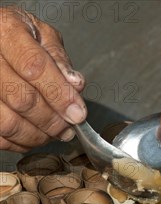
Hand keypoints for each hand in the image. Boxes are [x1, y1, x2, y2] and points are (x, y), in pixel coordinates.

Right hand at [0, 6, 86, 151]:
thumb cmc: (17, 35)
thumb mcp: (42, 34)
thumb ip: (59, 59)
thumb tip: (75, 85)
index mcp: (6, 31)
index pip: (34, 68)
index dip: (60, 96)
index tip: (78, 113)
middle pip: (20, 98)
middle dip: (52, 120)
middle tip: (69, 128)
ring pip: (6, 121)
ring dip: (36, 135)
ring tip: (54, 133)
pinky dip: (18, 141)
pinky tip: (33, 135)